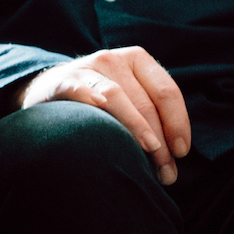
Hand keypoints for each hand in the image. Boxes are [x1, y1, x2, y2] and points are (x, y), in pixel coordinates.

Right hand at [21, 47, 190, 183]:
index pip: (166, 91)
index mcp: (137, 61)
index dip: (178, 123)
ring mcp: (87, 69)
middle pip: (145, 102)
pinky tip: (98, 108)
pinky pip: (78, 90)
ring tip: (149, 153)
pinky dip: (89, 98)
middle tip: (166, 173)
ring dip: (136, 128)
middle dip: (160, 141)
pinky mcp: (63, 81)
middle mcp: (114, 60)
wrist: (51, 90)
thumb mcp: (130, 97)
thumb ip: (153, 116)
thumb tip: (176, 157)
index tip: (181, 152)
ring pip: (118, 96)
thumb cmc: (101, 104)